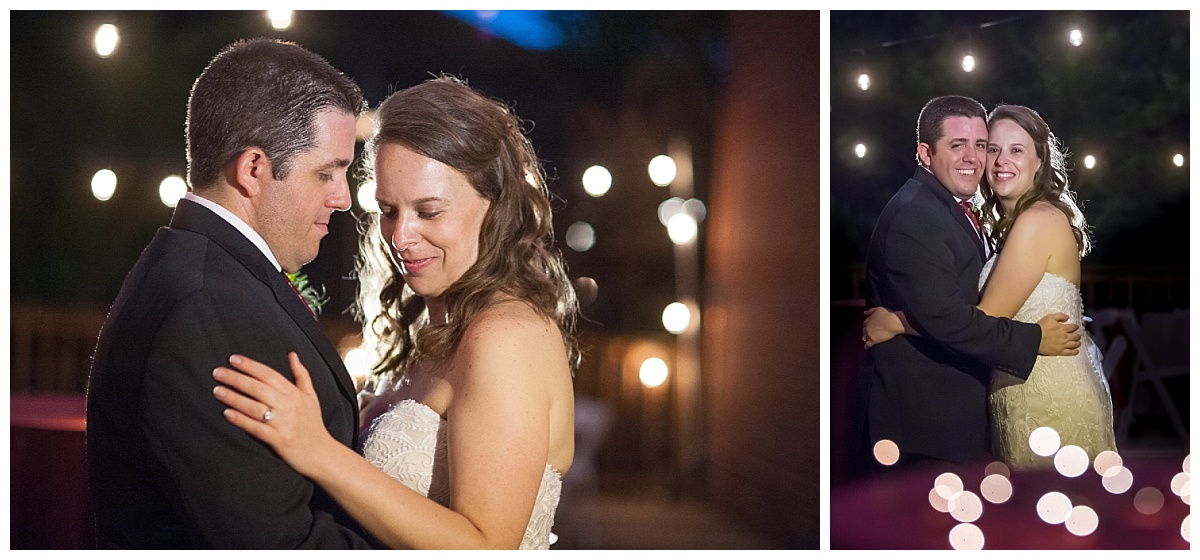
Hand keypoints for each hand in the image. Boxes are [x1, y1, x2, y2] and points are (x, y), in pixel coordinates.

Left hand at [212, 353, 337, 476]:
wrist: (321, 453)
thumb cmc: (313, 424)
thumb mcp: (311, 396)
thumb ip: (301, 374)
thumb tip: (292, 355)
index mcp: (295, 394)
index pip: (269, 374)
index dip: (250, 365)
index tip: (233, 359)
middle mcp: (288, 406)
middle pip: (259, 388)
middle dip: (236, 378)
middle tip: (217, 372)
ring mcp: (283, 423)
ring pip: (255, 407)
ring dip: (234, 398)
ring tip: (217, 390)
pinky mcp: (278, 440)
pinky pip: (256, 428)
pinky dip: (241, 420)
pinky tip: (227, 413)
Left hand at [862, 306, 904, 347]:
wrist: (894, 323)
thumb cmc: (887, 315)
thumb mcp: (878, 309)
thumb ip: (870, 311)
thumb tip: (864, 313)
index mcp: (867, 321)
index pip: (865, 324)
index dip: (868, 326)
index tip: (872, 327)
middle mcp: (866, 328)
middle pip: (864, 331)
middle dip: (867, 332)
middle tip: (872, 333)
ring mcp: (869, 335)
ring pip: (865, 338)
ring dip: (867, 338)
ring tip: (870, 339)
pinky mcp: (873, 341)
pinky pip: (867, 345)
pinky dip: (867, 346)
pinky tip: (867, 347)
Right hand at [1036, 313, 1080, 355]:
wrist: (1035, 338)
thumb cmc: (1040, 328)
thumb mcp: (1050, 317)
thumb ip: (1060, 316)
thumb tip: (1067, 317)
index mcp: (1063, 328)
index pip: (1073, 327)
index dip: (1075, 326)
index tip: (1075, 327)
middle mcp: (1065, 337)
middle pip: (1076, 336)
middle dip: (1077, 335)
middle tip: (1077, 335)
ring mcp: (1063, 345)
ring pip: (1075, 344)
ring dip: (1078, 343)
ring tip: (1078, 342)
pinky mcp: (1060, 352)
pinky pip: (1071, 352)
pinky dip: (1075, 351)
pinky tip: (1076, 350)